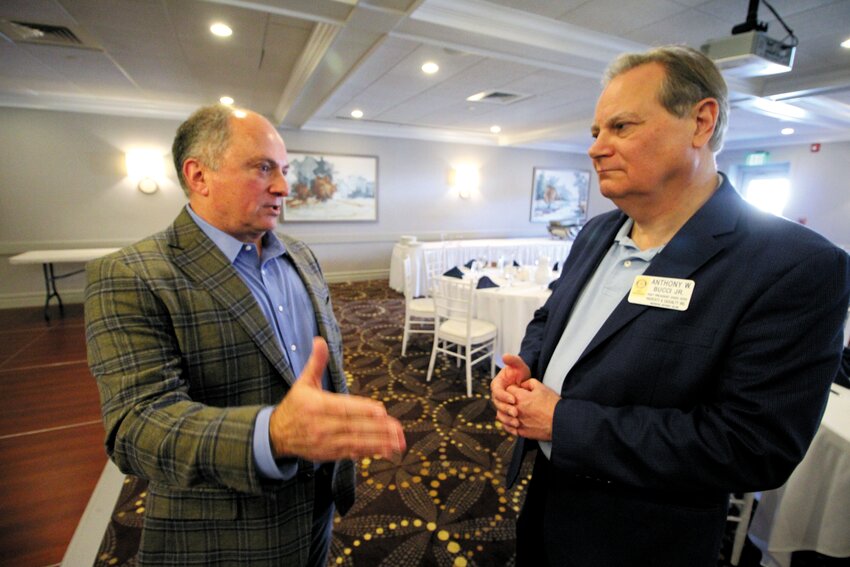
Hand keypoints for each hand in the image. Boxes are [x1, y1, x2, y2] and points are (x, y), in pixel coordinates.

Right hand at [269, 337, 405, 461]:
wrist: (276, 434)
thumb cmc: (295, 405)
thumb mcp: (303, 382)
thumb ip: (316, 363)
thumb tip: (320, 340)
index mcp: (315, 405)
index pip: (342, 407)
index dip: (361, 409)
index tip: (380, 410)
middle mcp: (320, 425)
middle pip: (352, 426)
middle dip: (376, 428)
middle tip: (397, 427)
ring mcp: (325, 442)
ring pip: (354, 442)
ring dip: (377, 443)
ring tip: (397, 442)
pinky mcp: (328, 454)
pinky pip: (351, 453)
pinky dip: (368, 452)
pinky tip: (385, 451)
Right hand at [490, 353, 530, 434]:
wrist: (525, 382)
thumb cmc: (520, 372)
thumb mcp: (519, 365)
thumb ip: (513, 360)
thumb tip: (505, 355)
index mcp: (497, 385)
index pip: (496, 391)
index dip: (504, 396)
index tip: (513, 399)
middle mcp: (497, 396)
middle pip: (498, 404)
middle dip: (506, 409)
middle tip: (516, 412)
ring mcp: (501, 404)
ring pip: (500, 413)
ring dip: (507, 419)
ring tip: (517, 422)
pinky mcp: (506, 412)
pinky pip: (505, 420)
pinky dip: (509, 425)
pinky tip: (517, 428)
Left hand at [507, 379, 558, 440]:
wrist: (560, 422)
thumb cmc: (552, 404)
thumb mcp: (542, 388)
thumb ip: (529, 383)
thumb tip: (522, 384)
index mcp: (520, 397)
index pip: (508, 389)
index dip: (513, 388)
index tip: (518, 390)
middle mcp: (516, 410)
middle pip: (503, 403)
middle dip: (508, 400)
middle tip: (515, 400)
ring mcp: (518, 422)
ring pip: (503, 416)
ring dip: (505, 412)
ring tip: (511, 410)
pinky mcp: (521, 432)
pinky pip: (508, 428)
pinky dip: (508, 424)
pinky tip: (512, 421)